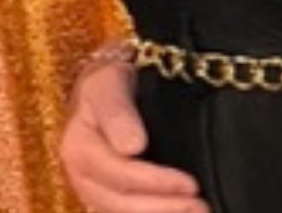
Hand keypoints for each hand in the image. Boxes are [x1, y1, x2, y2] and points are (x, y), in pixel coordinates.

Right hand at [59, 58, 205, 212]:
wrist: (103, 86)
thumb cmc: (109, 82)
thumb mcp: (109, 86)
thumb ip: (118, 115)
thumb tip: (132, 147)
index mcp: (79, 148)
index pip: (119, 173)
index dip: (155, 183)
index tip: (191, 185)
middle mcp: (82, 174)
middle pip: (120, 201)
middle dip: (162, 208)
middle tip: (201, 207)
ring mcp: (93, 186)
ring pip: (122, 211)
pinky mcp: (106, 192)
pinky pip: (126, 210)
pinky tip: (177, 212)